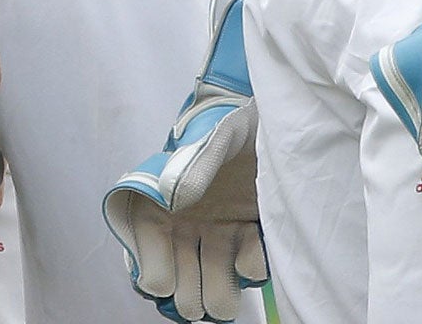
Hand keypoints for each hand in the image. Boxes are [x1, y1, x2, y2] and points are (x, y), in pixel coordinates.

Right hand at [104, 0, 267, 321]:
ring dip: (215, 293)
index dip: (151, 268)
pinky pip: (248, 262)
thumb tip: (175, 201)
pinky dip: (249, 268)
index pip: (147, 244)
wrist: (274, 115)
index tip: (159, 284)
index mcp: (163, 199)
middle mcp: (188, 221)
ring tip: (223, 303)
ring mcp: (220, 230)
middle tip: (197, 305)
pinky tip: (251, 265)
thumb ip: (192, 169)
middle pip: (179, 271)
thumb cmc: (232, 122)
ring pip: (212, 276)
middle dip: (185, 293)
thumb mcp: (213, 140)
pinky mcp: (251, 233)